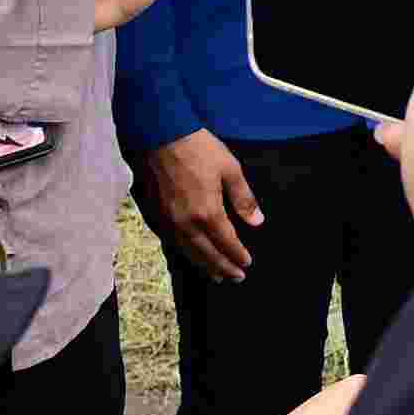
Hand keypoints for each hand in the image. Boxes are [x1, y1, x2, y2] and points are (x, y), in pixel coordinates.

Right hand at [142, 129, 261, 280]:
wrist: (160, 136)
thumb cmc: (199, 149)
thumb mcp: (230, 169)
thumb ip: (243, 198)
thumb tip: (257, 222)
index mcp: (207, 212)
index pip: (226, 242)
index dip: (237, 255)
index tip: (247, 265)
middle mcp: (186, 223)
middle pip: (206, 253)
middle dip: (222, 267)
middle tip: (235, 278)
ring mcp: (168, 221)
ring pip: (187, 251)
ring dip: (203, 265)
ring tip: (215, 275)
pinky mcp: (156, 215)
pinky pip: (172, 242)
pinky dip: (185, 253)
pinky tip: (191, 256)